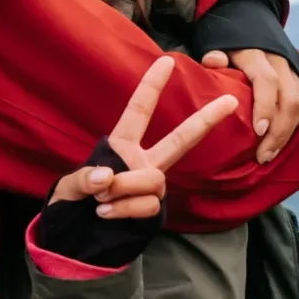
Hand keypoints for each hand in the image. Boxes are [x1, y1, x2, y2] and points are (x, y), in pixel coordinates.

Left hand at [49, 56, 238, 217]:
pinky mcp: (153, 209)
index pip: (137, 112)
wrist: (80, 238)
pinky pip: (147, 204)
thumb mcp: (69, 189)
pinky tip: (106, 215)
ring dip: (125, 188)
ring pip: (153, 180)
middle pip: (179, 140)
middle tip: (230, 102)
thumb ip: (83, 180)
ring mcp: (150, 186)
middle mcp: (142, 162)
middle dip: (204, 121)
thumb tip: (105, 177)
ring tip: (101, 201)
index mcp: (120, 146)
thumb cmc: (73, 204)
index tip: (166, 60)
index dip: (151, 86)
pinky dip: (124, 210)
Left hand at [201, 49, 298, 163]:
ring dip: (286, 133)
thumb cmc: (227, 42)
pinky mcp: (298, 78)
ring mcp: (293, 69)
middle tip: (262, 156)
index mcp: (257, 53)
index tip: (258, 131)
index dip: (265, 106)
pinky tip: (277, 144)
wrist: (249, 21)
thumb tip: (215, 62)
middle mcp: (280, 61)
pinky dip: (291, 126)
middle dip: (279, 130)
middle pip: (290, 98)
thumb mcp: (215, 45)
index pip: (267, 81)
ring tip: (268, 155)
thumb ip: (214, 56)